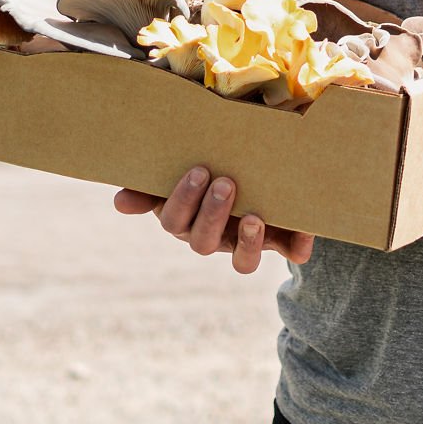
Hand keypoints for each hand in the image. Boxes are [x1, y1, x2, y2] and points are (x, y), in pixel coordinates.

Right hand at [113, 166, 313, 275]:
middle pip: (203, 243)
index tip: (199, 170)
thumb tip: (119, 203)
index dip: (184, 202)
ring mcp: (248, 242)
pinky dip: (298, 245)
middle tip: (225, 182)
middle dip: (213, 214)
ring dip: (247, 242)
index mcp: (187, 217)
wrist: (262, 166)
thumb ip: (153, 182)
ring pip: (242, 262)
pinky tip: (303, 231)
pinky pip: (292, 253)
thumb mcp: (183, 163)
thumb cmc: (214, 160)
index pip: (174, 222)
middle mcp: (215, 236)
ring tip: (254, 217)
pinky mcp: (284, 241)